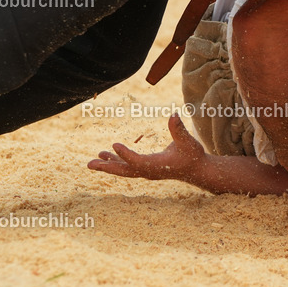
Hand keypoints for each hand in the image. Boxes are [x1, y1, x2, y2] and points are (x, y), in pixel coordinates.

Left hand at [88, 113, 205, 180]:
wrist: (197, 170)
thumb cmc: (193, 155)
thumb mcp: (188, 141)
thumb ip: (179, 129)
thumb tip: (174, 114)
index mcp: (157, 166)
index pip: (138, 161)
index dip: (126, 154)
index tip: (114, 144)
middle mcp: (149, 171)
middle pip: (124, 171)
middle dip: (107, 167)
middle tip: (90, 164)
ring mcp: (147, 171)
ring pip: (124, 170)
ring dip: (108, 165)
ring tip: (93, 160)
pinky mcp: (147, 168)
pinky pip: (128, 166)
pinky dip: (117, 161)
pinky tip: (107, 155)